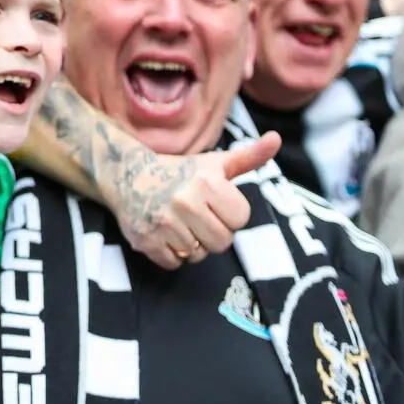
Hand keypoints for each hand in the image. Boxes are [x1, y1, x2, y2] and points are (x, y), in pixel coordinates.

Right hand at [117, 133, 282, 268]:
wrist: (127, 176)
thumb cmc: (178, 172)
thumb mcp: (213, 164)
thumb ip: (248, 157)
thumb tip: (276, 139)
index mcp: (207, 182)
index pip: (240, 219)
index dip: (229, 214)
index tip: (213, 204)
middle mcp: (185, 201)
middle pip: (222, 242)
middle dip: (212, 234)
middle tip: (195, 217)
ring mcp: (164, 223)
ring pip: (198, 256)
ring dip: (191, 245)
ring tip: (178, 224)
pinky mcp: (146, 240)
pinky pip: (174, 263)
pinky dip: (171, 254)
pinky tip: (164, 234)